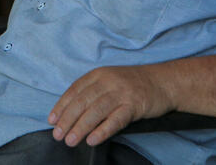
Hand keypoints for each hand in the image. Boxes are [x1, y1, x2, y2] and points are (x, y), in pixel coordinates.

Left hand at [48, 65, 174, 146]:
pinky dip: (102, 130)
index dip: (61, 106)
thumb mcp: (110, 81)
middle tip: (58, 135)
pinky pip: (115, 120)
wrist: (164, 82)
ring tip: (70, 140)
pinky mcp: (134, 105)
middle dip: (67, 119)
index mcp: (99, 74)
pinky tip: (93, 140)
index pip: (75, 90)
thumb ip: (93, 92)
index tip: (52, 120)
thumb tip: (71, 113)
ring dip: (81, 127)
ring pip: (96, 111)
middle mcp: (108, 81)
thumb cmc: (134, 84)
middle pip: (82, 101)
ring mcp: (121, 92)